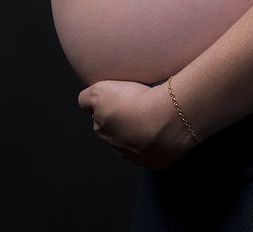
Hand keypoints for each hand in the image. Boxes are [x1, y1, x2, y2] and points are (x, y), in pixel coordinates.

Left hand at [77, 79, 198, 169]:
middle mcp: (118, 149)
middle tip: (139, 109)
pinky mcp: (159, 163)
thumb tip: (85, 105)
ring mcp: (140, 159)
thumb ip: (86, 99)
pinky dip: (161, 145)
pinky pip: (158, 154)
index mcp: (102, 131)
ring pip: (138, 146)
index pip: (101, 120)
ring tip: (155, 119)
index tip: (123, 100)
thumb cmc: (135, 101)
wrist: (167, 116)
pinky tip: (166, 132)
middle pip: (119, 134)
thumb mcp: (100, 90)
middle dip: (126, 124)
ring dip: (143, 135)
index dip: (112, 108)